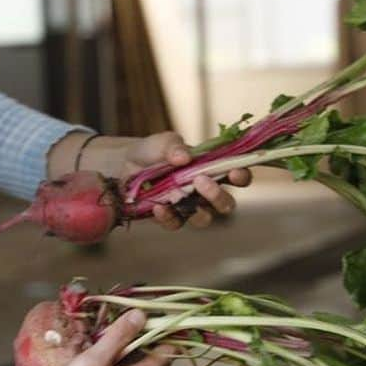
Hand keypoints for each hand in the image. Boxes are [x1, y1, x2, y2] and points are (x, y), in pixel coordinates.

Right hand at [36, 311, 169, 365]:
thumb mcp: (95, 359)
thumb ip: (119, 335)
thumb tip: (141, 314)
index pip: (167, 353)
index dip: (166, 333)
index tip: (158, 314)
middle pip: (155, 363)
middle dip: (150, 341)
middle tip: (137, 319)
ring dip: (135, 354)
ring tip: (120, 335)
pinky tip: (108, 360)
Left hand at [115, 131, 252, 232]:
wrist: (124, 166)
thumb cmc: (153, 152)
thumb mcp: (163, 142)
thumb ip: (174, 146)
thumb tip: (184, 158)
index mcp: (212, 170)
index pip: (237, 177)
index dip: (241, 176)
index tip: (234, 172)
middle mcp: (205, 192)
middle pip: (226, 204)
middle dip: (219, 196)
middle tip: (202, 181)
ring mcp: (188, 207)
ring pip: (204, 218)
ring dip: (197, 209)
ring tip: (178, 194)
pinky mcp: (170, 218)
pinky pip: (175, 223)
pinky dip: (168, 216)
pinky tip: (158, 206)